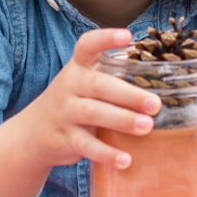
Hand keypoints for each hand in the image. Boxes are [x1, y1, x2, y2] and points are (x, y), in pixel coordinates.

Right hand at [0, 28, 159, 196]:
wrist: (34, 132)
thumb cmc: (74, 102)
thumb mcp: (85, 83)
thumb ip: (113, 77)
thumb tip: (162, 75)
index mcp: (78, 67)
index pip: (87, 46)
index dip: (106, 38)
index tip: (127, 35)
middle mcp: (70, 86)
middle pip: (98, 85)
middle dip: (128, 94)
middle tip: (155, 104)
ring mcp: (65, 112)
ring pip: (93, 113)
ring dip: (122, 120)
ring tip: (147, 126)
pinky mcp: (65, 138)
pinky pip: (86, 145)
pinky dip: (106, 154)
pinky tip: (126, 160)